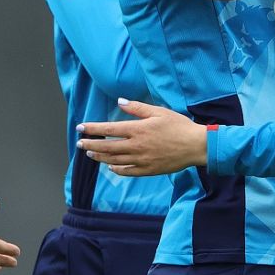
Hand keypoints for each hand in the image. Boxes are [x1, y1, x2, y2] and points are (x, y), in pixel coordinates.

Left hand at [77, 99, 207, 175]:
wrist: (195, 146)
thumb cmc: (178, 126)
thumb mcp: (159, 111)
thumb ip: (137, 107)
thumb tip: (119, 102)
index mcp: (138, 129)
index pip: (108, 129)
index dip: (92, 129)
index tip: (80, 128)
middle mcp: (136, 146)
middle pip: (107, 147)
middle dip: (91, 145)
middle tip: (80, 144)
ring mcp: (141, 159)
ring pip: (114, 160)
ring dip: (100, 157)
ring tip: (90, 154)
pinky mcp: (148, 170)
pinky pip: (127, 171)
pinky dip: (116, 169)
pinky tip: (110, 166)